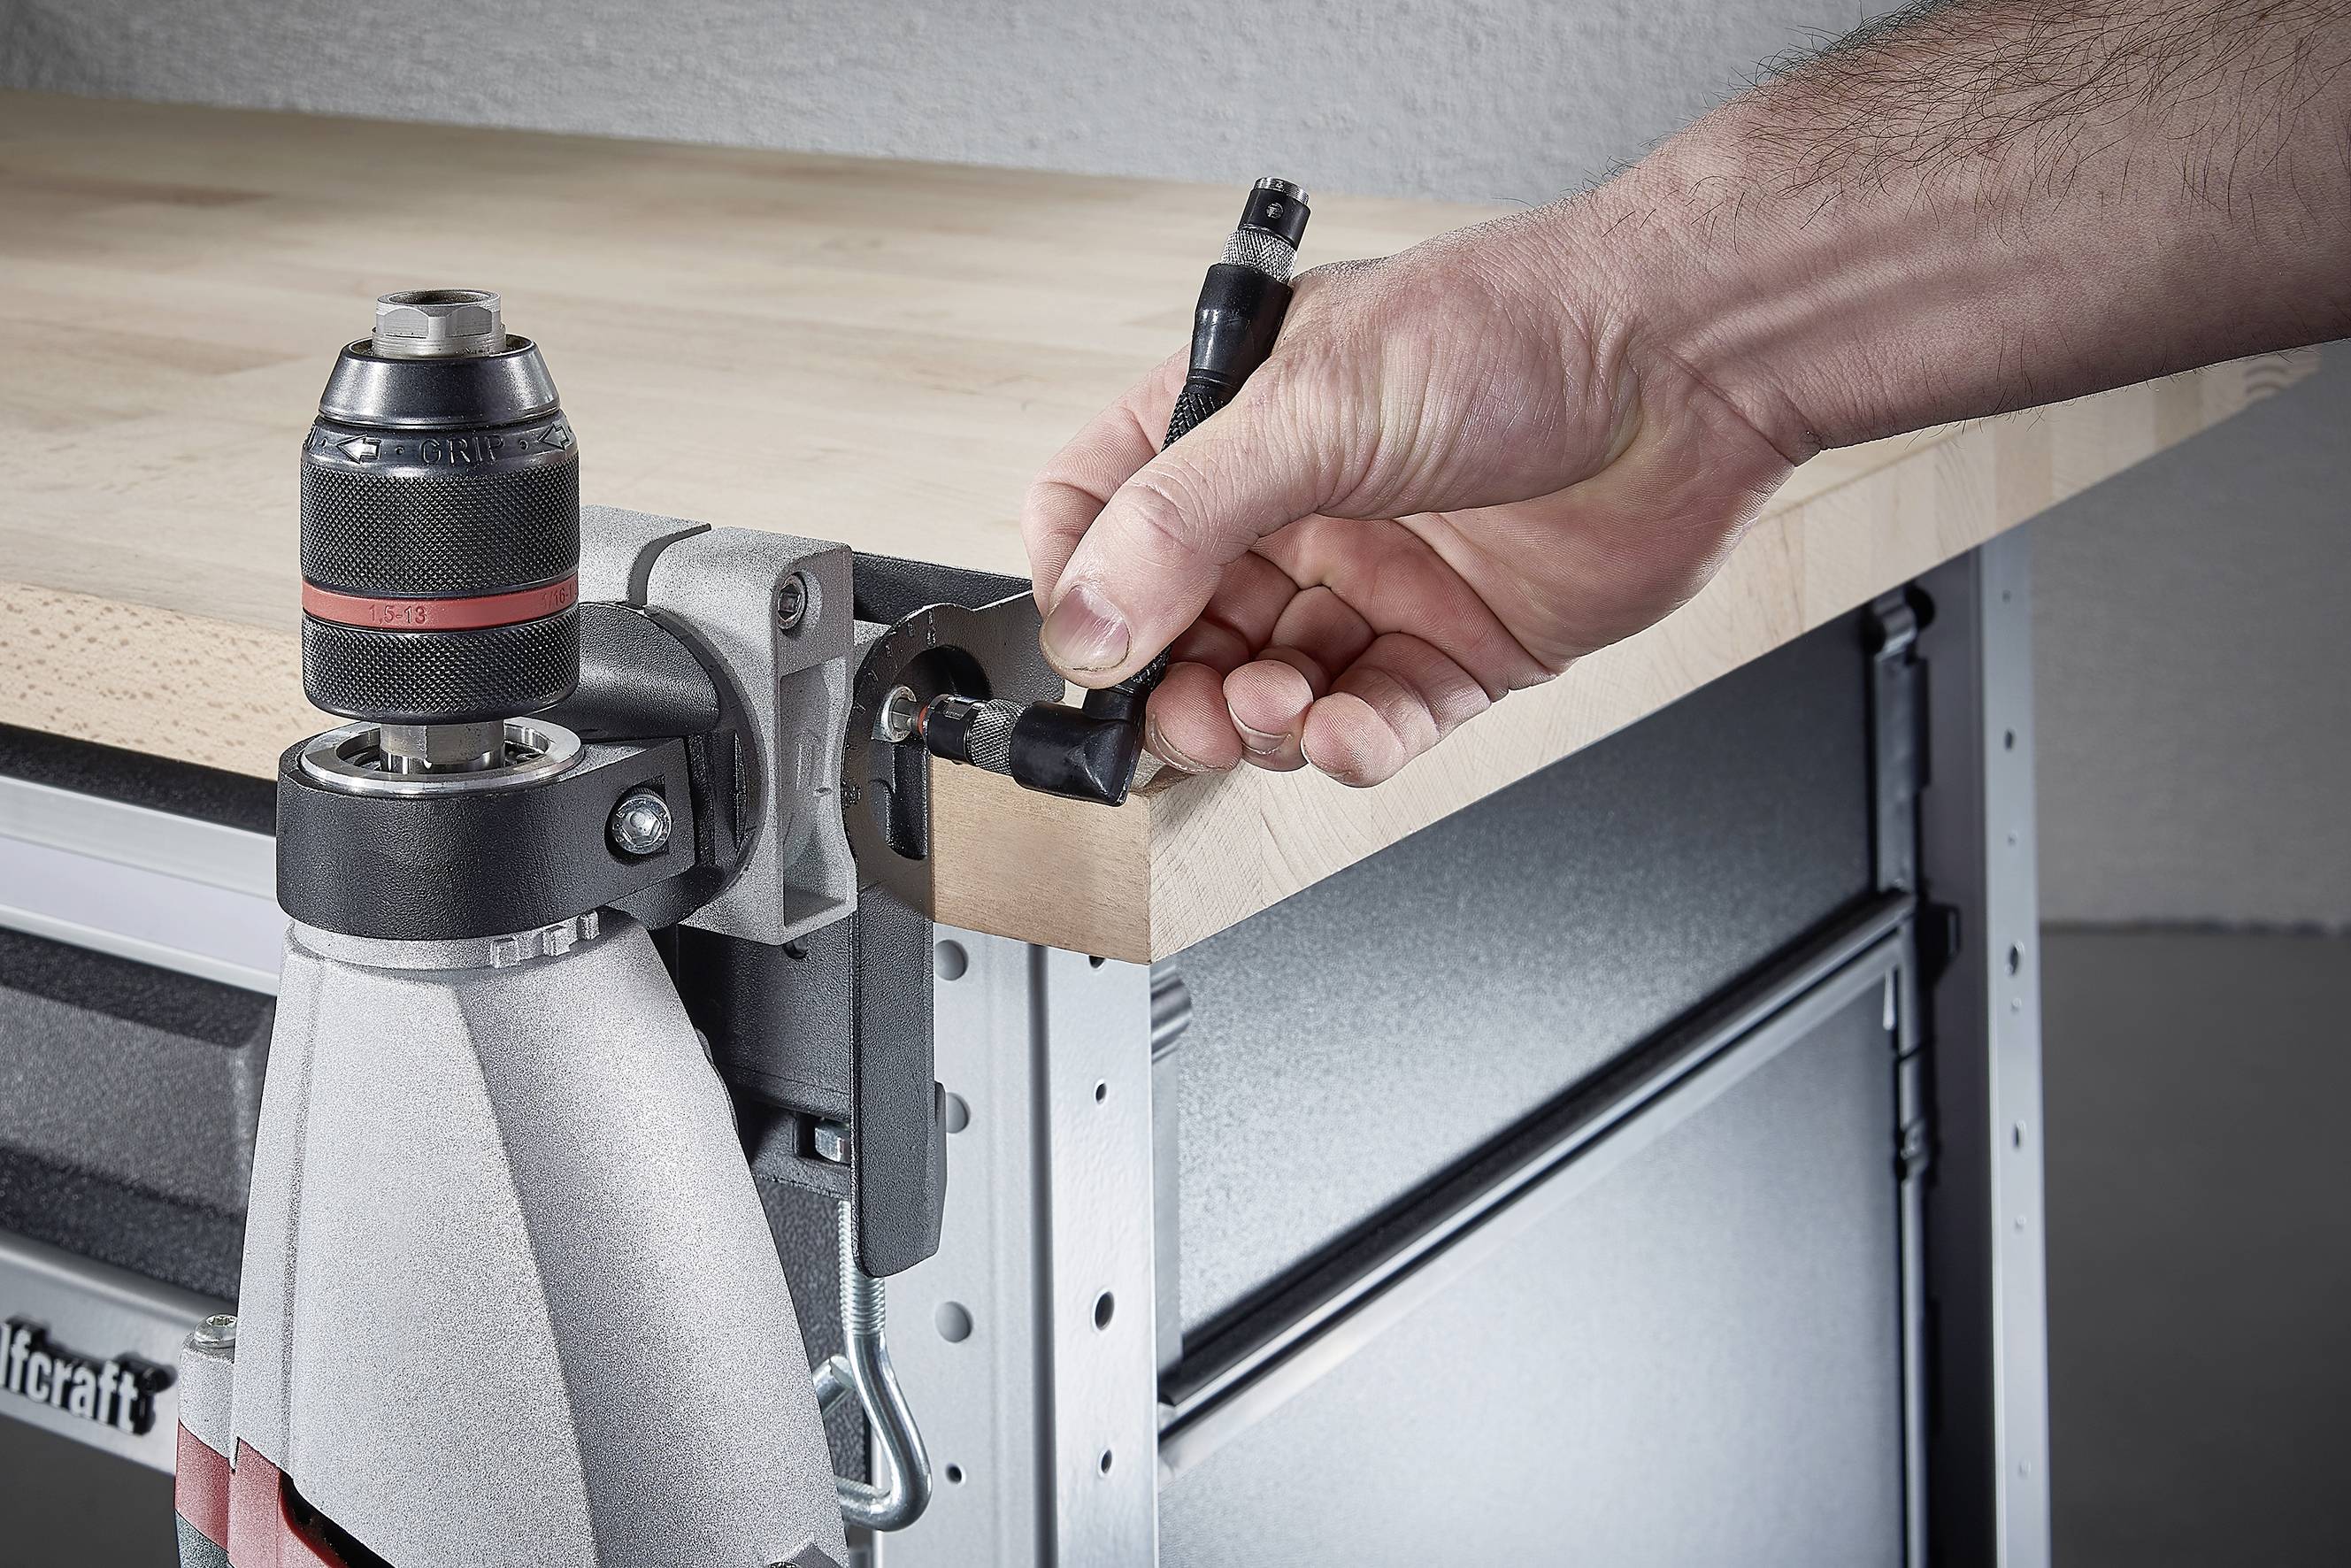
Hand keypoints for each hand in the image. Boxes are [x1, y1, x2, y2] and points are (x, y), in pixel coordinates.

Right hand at [1020, 209, 1797, 786]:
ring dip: (1261, 722)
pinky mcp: (1458, 646)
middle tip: (1193, 714)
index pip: (1102, 512)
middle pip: (1183, 629)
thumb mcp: (1311, 408)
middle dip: (1176, 687)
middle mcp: (1300, 505)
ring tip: (1278, 709)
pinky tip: (1348, 732)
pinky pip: (1379, 721)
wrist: (1693, 365)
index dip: (1079, 586)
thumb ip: (1180, 519)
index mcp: (1238, 424)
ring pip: (1274, 690)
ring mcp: (1378, 579)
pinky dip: (1356, 743)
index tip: (1088, 649)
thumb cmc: (1517, 328)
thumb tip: (1086, 620)